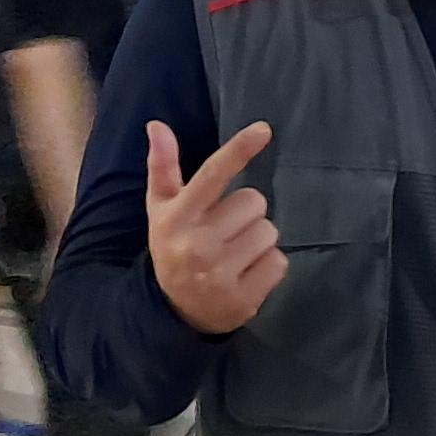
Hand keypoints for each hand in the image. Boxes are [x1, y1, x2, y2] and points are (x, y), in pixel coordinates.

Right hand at [146, 119, 286, 335]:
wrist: (175, 310)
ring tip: (236, 254)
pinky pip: (278, 262)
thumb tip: (157, 125)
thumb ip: (162, 167)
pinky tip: (246, 273)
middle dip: (247, 213)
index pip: (212, 176)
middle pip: (254, 202)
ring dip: (259, 240)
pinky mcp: (242, 299)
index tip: (264, 130)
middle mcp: (197, 245)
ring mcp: (220, 274)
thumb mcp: (161, 209)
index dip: (239, 150)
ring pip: (269, 232)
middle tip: (227, 230)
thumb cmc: (173, 246)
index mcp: (177, 217)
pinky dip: (268, 266)